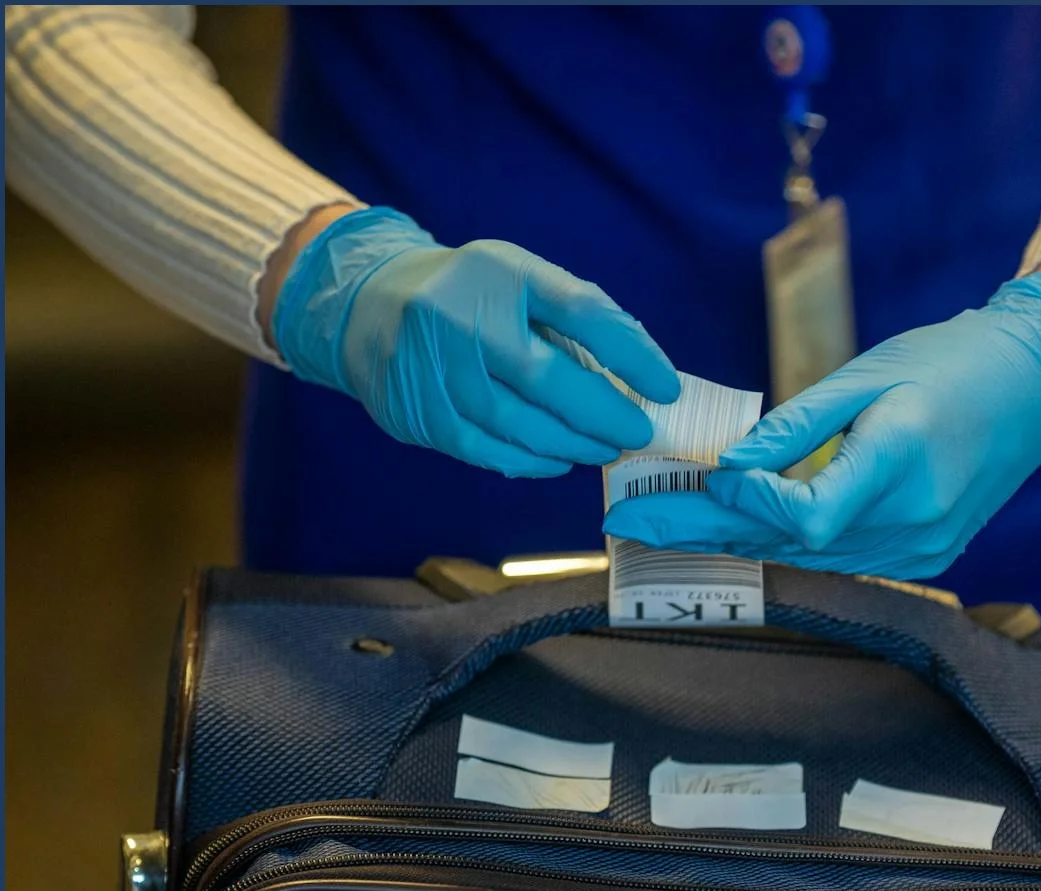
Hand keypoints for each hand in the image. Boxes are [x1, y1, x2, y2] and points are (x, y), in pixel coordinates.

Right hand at [270, 206, 678, 476]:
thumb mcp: (520, 280)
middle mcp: (459, 316)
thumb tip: (646, 375)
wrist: (365, 304)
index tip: (667, 388)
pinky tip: (559, 459)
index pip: (579, 310)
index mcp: (499, 272)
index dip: (631, 352)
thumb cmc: (470, 296)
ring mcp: (431, 368)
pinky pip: (485, 449)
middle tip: (638, 433)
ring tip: (604, 447)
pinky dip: (531, 461)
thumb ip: (577, 318)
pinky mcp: (417, 413)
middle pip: (547, 379)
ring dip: (573, 444)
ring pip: (517, 424)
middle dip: (604, 415)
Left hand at [602, 270, 1040, 578]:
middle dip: (706, 530)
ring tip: (668, 524)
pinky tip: (740, 526)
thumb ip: (796, 428)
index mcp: (900, 462)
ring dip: (739, 539)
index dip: (747, 505)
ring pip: (809, 558)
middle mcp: (913, 519)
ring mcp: (922, 547)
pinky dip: (787, 541)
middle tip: (630, 522)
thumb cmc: (949, 362)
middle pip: (791, 545)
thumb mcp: (866, 377)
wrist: (1034, 388)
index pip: (806, 517)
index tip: (702, 479)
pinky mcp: (925, 555)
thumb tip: (727, 466)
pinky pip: (839, 557)